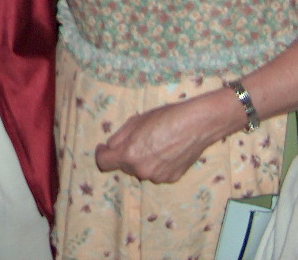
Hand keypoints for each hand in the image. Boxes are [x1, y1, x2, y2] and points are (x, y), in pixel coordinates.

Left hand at [93, 98, 224, 184]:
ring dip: (142, 160)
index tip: (103, 148)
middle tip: (137, 139)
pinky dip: (157, 165)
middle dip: (125, 155)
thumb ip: (118, 137)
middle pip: (124, 166)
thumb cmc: (165, 117)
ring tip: (156, 143)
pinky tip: (167, 151)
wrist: (196, 125)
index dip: (101, 154)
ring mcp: (157, 177)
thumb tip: (110, 147)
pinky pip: (156, 173)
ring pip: (141, 170)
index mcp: (129, 154)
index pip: (103, 163)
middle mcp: (141, 170)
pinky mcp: (171, 179)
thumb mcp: (135, 121)